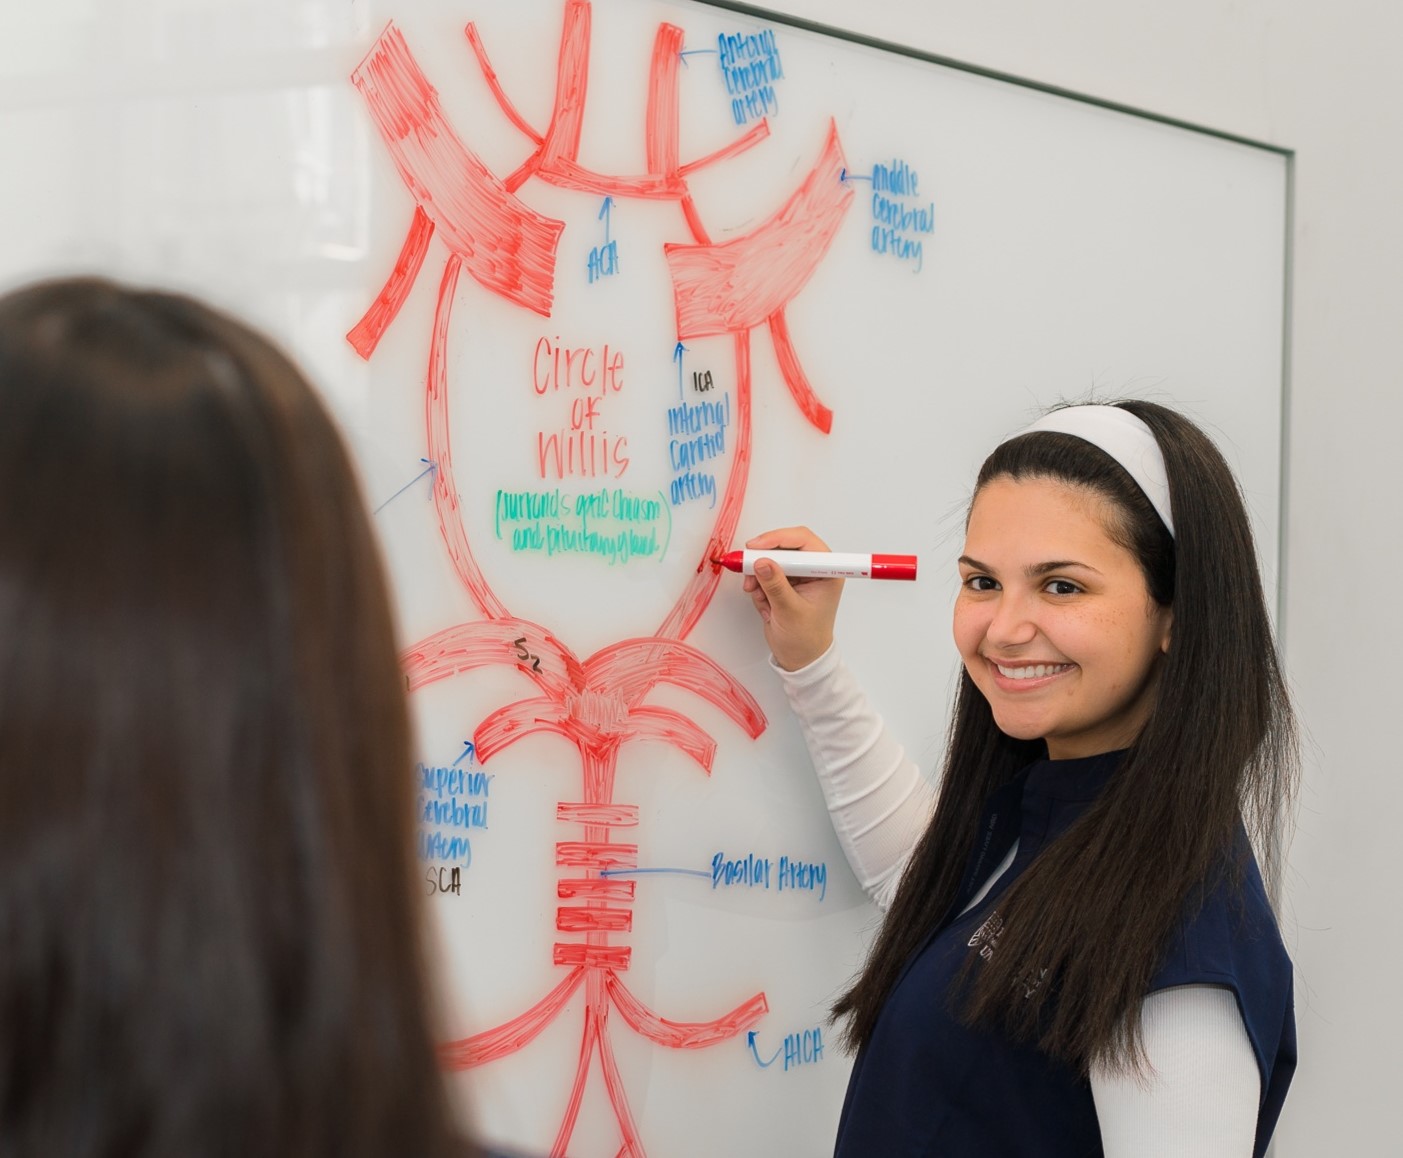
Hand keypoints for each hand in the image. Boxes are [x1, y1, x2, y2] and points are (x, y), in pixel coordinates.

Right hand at [740, 527, 843, 670]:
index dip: (778, 539)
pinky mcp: (784, 582)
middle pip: (784, 546)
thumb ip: (775, 585)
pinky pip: (764, 573)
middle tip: (747, 568)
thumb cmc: (805, 639)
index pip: (803, 540)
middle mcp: (813, 568)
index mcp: (826, 571)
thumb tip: (762, 562)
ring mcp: (798, 575)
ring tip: (756, 595)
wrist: (800, 658)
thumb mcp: (790, 611)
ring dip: (758, 576)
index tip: (756, 547)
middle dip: (764, 559)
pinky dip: (758, 586)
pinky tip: (764, 604)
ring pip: (771, 559)